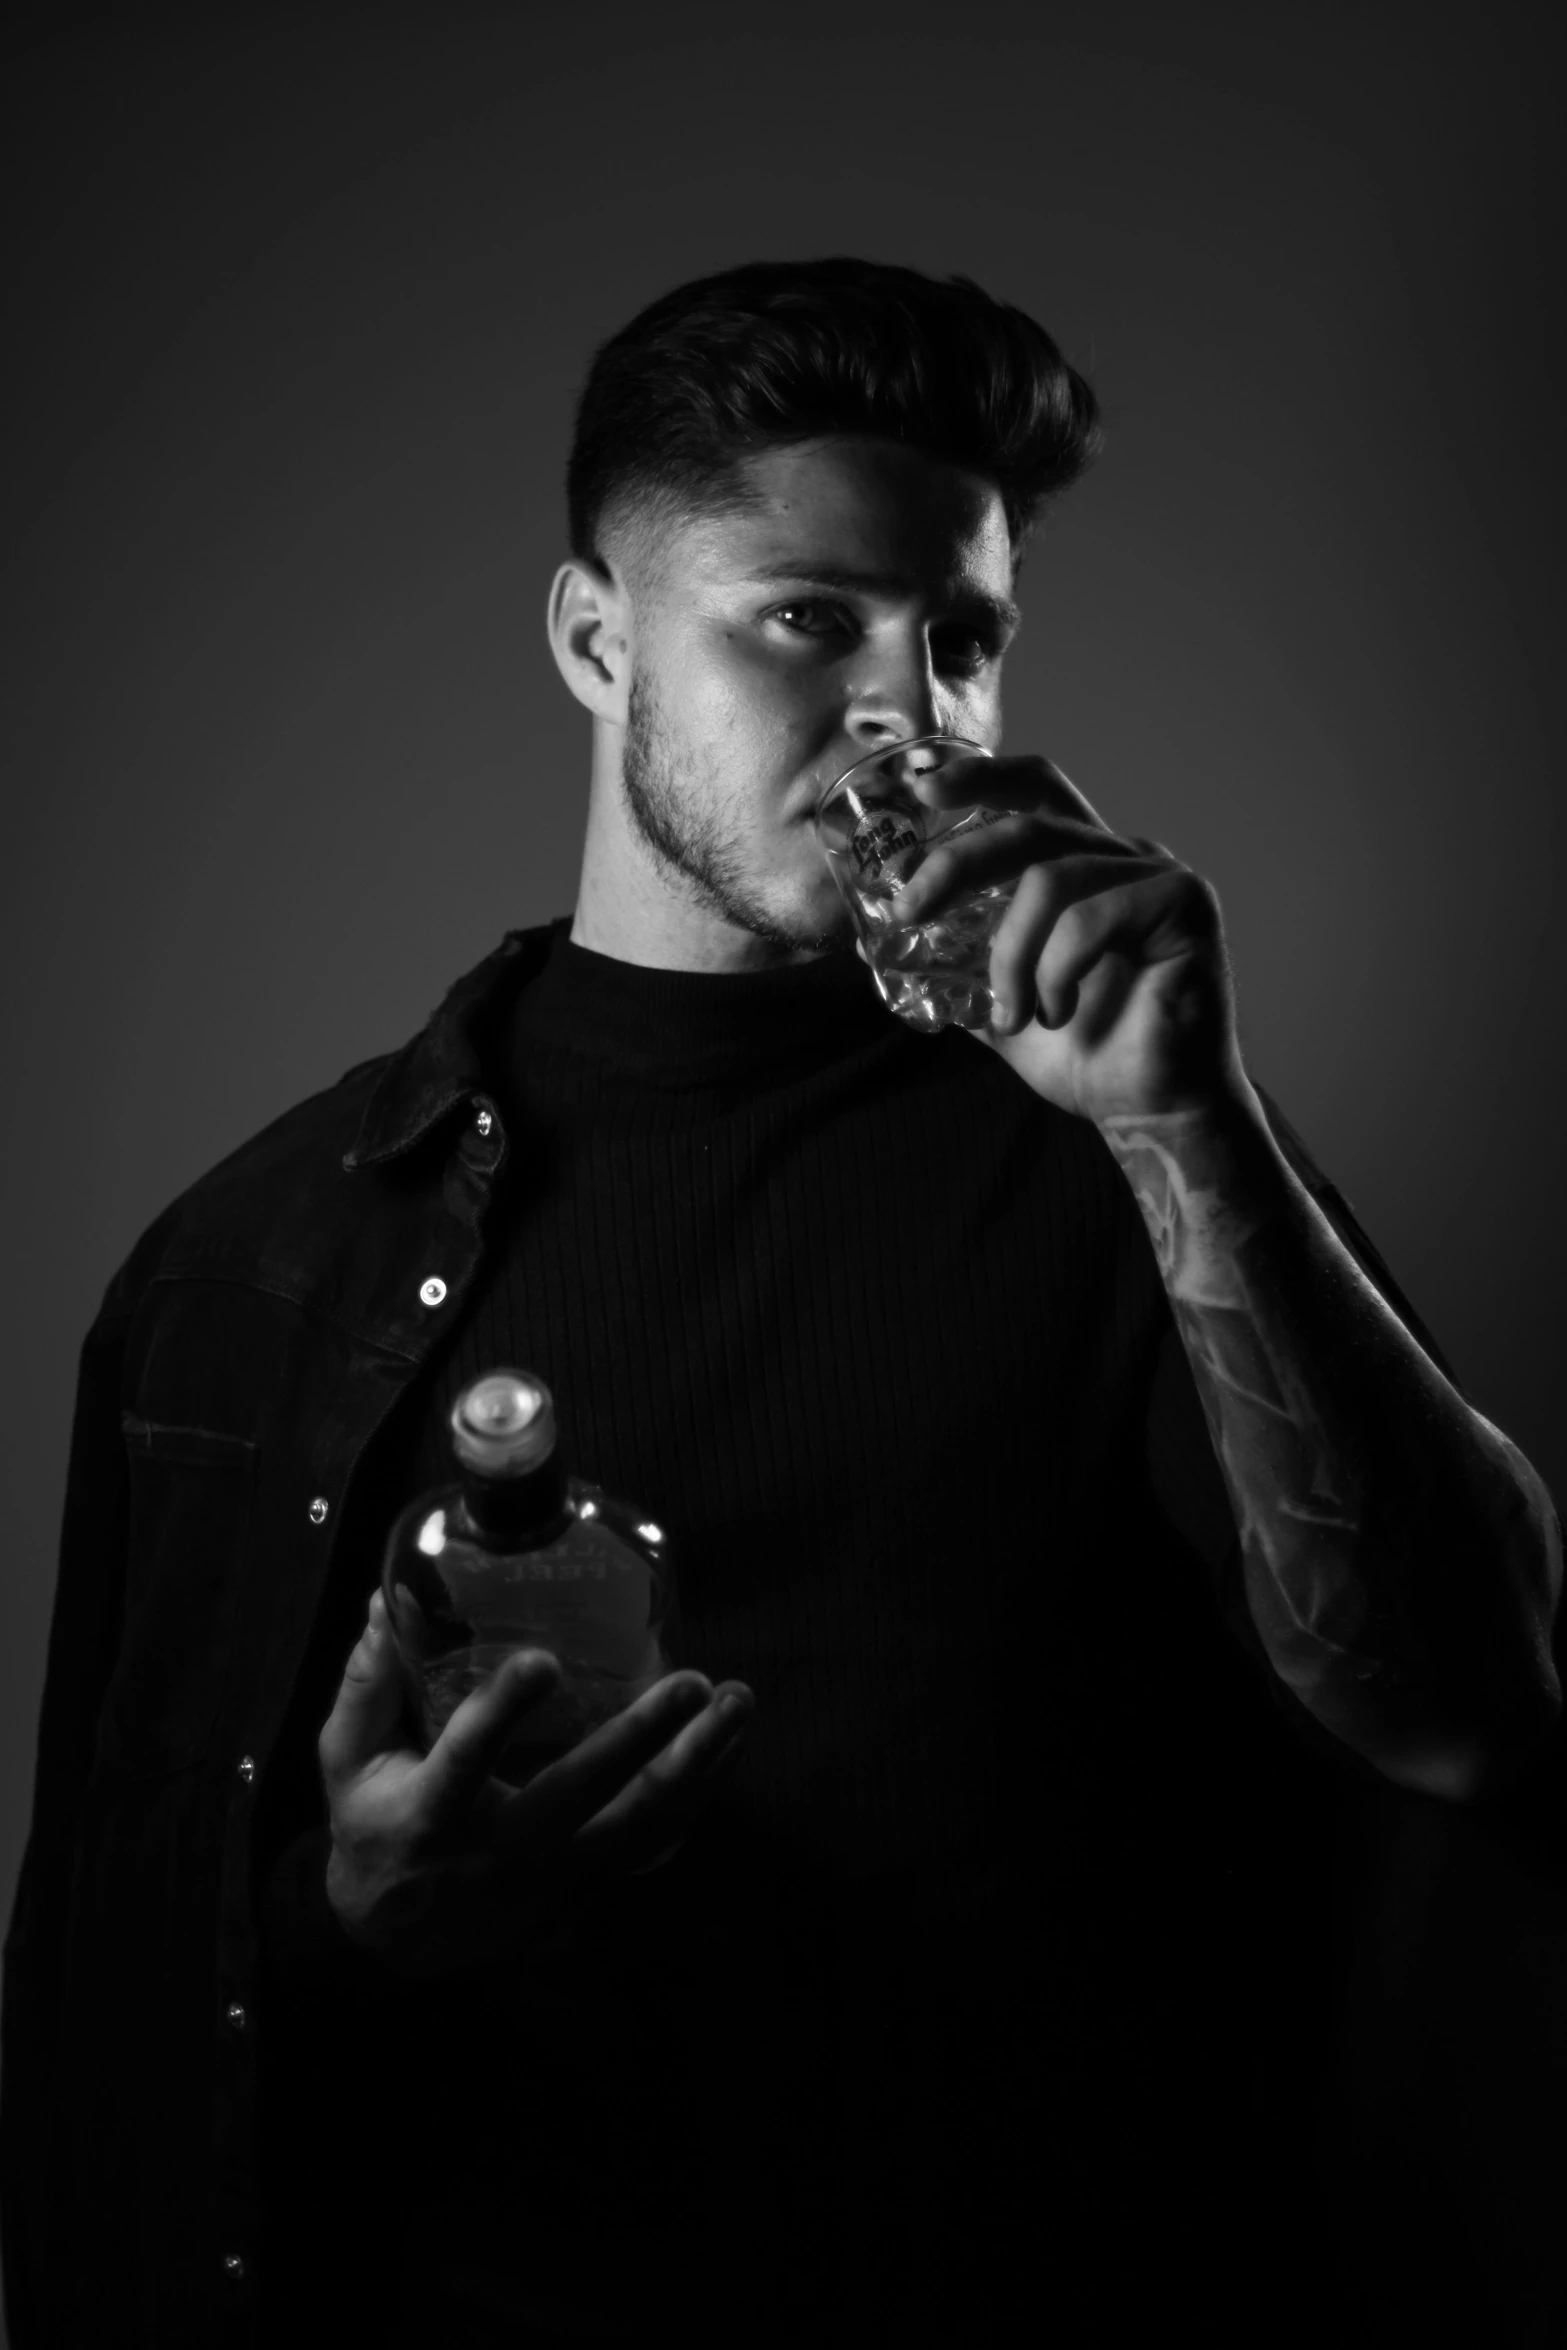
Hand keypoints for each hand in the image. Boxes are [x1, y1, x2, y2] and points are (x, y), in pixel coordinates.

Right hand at [317, 1588, 755, 1981]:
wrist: (401, 1942)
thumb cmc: (375, 1828)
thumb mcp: (348, 1762)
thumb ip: (367, 1682)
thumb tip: (382, 1597)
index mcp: (431, 1814)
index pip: (466, 1760)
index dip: (503, 1712)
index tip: (544, 1662)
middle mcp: (500, 1849)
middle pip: (580, 1795)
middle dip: (640, 1739)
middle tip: (691, 1683)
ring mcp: (552, 1874)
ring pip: (637, 1827)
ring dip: (697, 1765)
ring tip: (738, 1703)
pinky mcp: (586, 1883)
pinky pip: (654, 1843)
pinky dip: (699, 1793)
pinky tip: (731, 1744)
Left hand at [877, 752, 1248, 1124]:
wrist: (1151, 1110)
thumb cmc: (1085, 1056)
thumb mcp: (997, 1007)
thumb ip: (954, 970)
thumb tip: (877, 947)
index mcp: (1079, 866)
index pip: (1032, 793)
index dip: (980, 778)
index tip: (922, 790)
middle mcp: (1119, 857)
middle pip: (1027, 825)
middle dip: (956, 864)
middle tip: (909, 914)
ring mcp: (1156, 875)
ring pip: (1052, 878)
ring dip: (1010, 954)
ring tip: (1009, 1014)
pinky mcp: (1185, 904)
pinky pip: (1093, 918)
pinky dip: (1057, 972)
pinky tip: (1057, 1014)